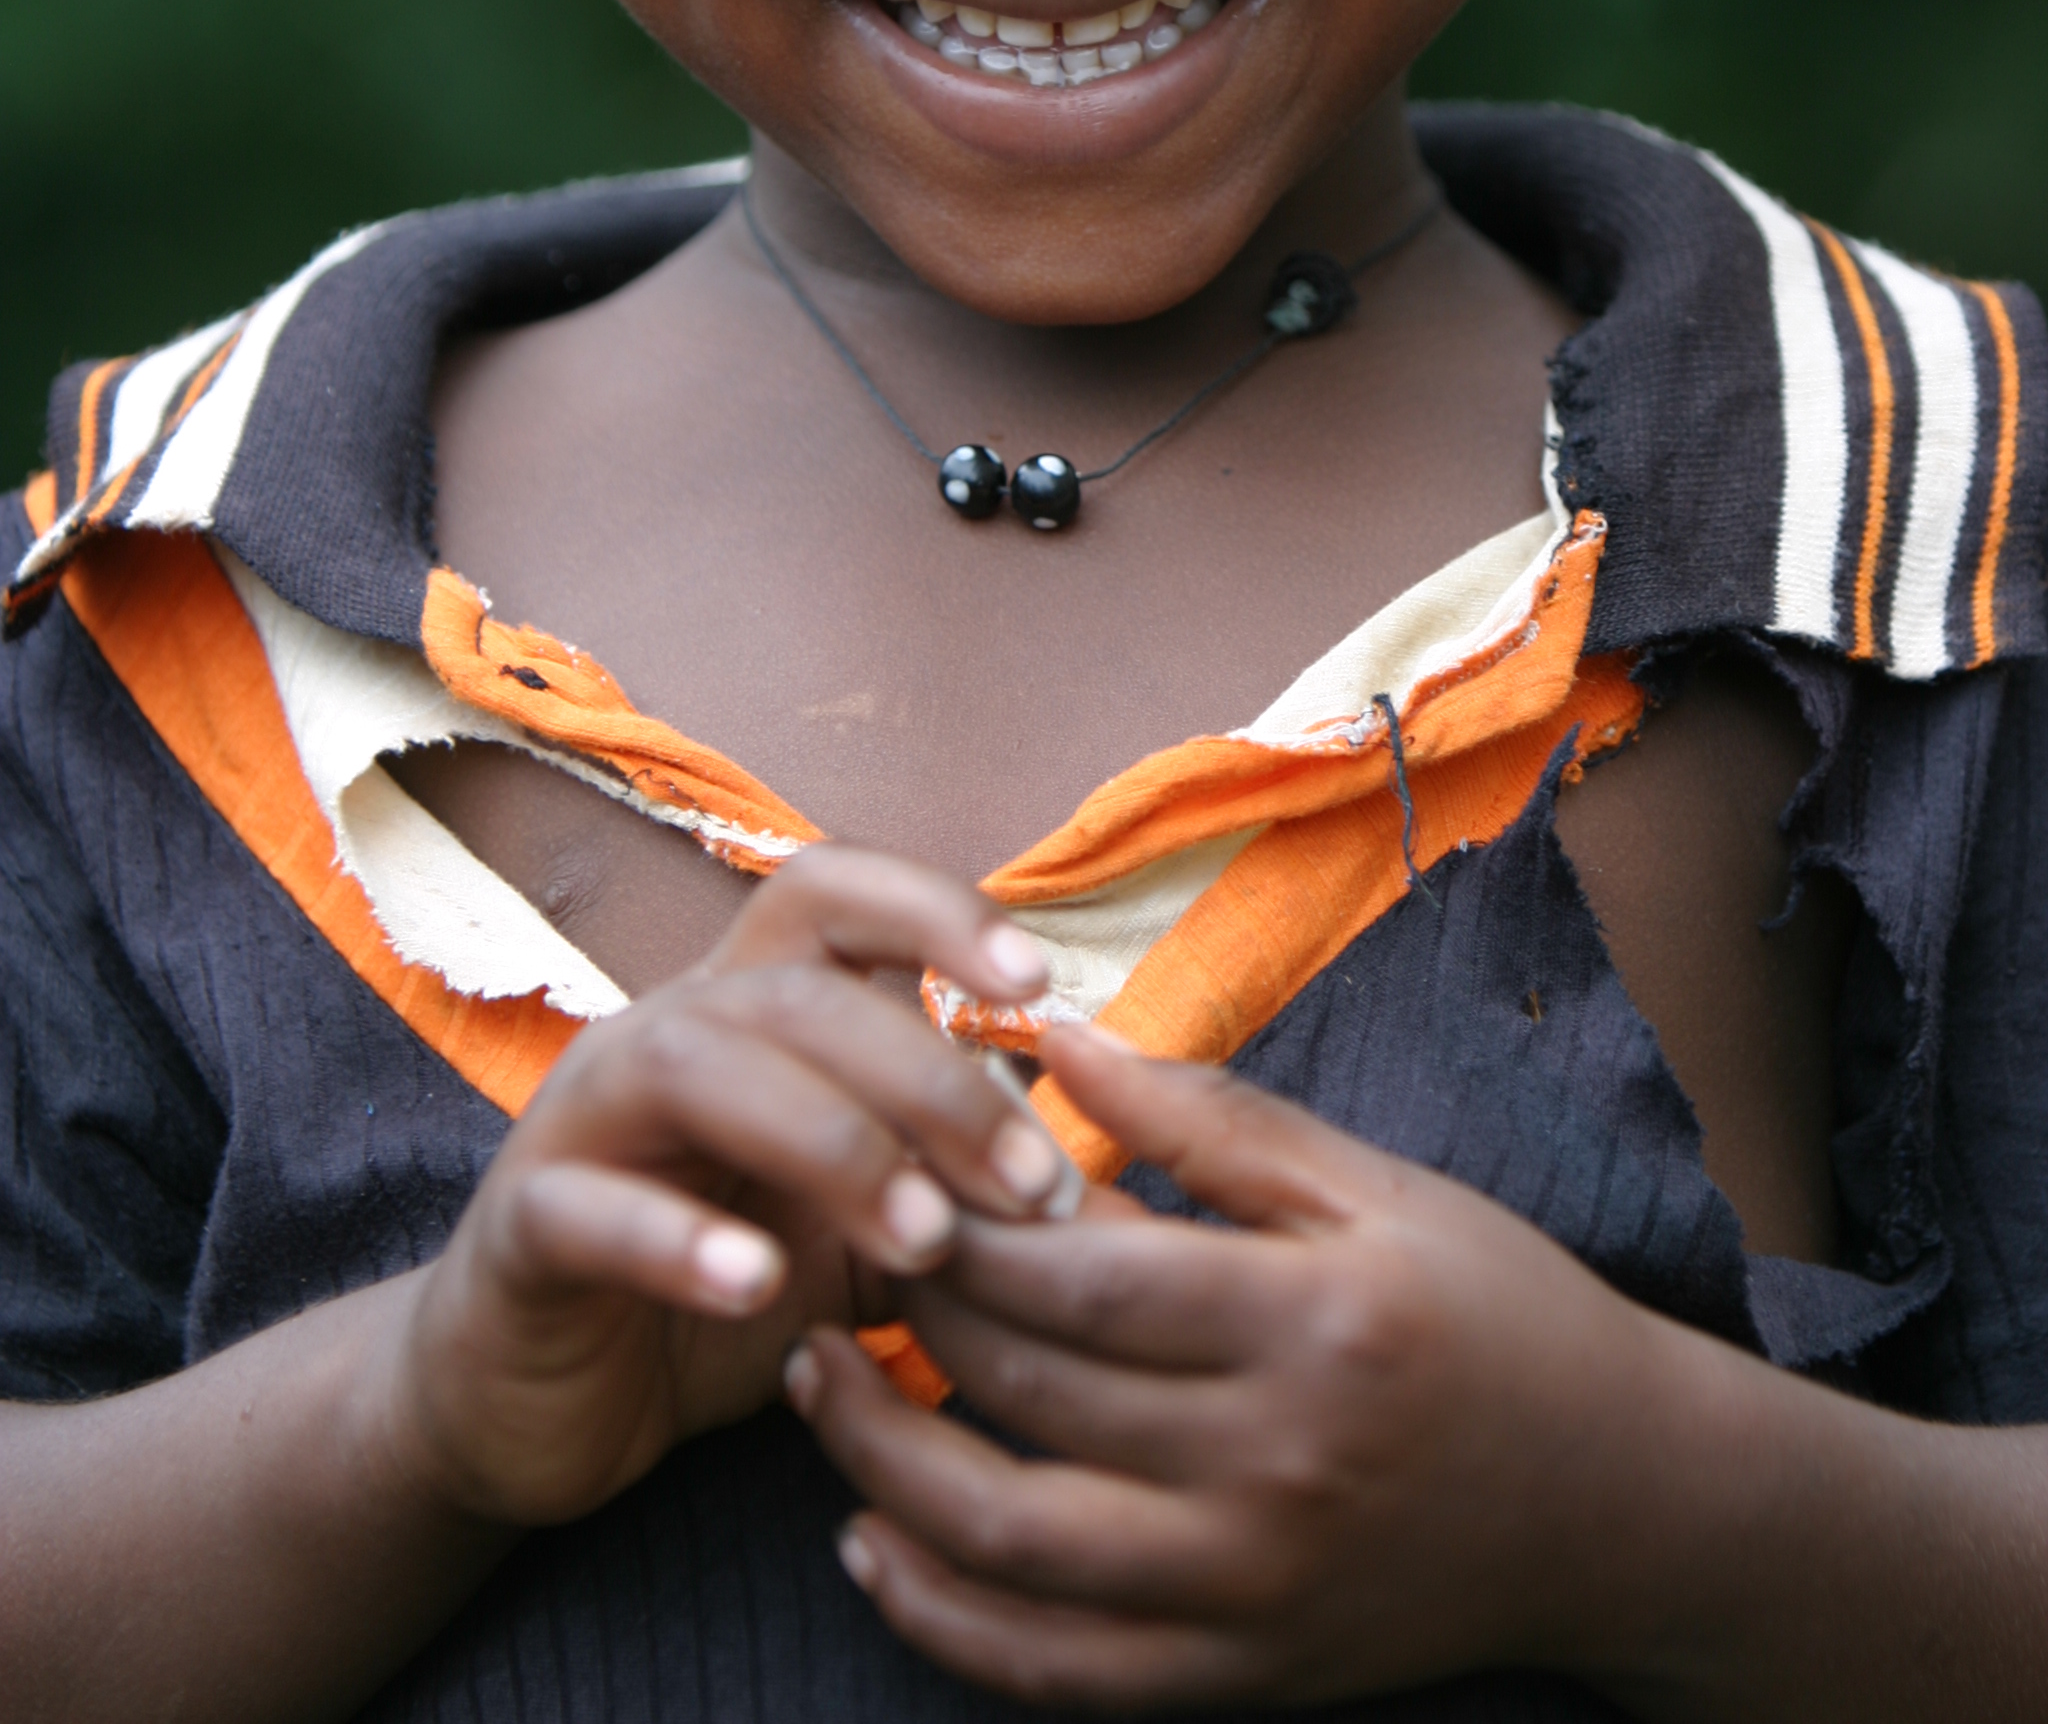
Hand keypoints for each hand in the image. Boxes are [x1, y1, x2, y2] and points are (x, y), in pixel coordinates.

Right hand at [383, 847, 1068, 1530]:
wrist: (542, 1404)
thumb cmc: (724, 1286)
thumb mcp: (861, 1230)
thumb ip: (953, 1184)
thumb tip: (1100, 1161)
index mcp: (752, 1009)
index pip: (834, 893)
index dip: (934, 910)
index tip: (1039, 980)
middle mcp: (666, 1031)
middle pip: (794, 988)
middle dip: (929, 1076)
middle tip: (1034, 1189)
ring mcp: (582, 1119)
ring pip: (691, 1060)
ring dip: (827, 1139)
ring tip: (924, 1239)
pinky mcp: (522, 1226)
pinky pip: (591, 1205)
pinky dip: (677, 1237)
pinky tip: (760, 1288)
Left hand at [788, 1024, 1704, 1710]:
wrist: (1617, 1502)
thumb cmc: (1491, 1309)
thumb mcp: (1371, 1184)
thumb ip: (1206, 1113)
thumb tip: (1051, 1037)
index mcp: (1312, 1321)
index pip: (1081, 1278)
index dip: (963, 1220)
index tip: (892, 1159)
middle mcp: (1277, 1468)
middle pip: (1031, 1392)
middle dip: (911, 1311)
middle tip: (843, 1243)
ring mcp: (1255, 1590)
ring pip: (1011, 1543)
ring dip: (881, 1463)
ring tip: (813, 1379)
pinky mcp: (1242, 1674)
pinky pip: (1055, 1671)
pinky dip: (941, 1619)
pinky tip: (870, 1541)